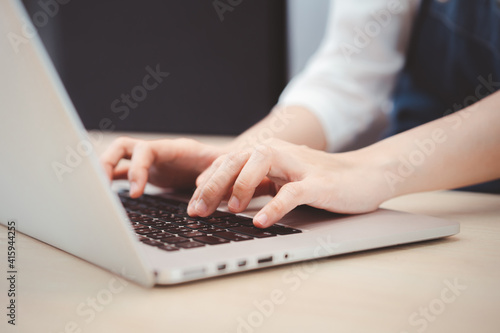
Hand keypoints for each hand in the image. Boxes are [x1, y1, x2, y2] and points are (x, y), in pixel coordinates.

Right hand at [100, 137, 223, 196]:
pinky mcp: (147, 173)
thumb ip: (214, 175)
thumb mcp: (222, 167)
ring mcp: (150, 161)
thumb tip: (203, 186)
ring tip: (98, 193)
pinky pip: (122, 172)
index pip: (146, 151)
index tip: (135, 193)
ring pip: (118, 157)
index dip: (136, 169)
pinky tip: (106, 197)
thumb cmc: (224, 164)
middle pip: (122, 147)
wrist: (224, 163)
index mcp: (174, 149)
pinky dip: (111, 181)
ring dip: (104, 171)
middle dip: (107, 164)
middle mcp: (158, 152)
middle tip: (102, 189)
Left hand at [187, 139, 390, 227]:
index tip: (192, 203)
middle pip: (237, 160)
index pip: (230, 162)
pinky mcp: (319, 183)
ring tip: (229, 209)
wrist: (365, 175)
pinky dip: (274, 207)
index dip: (208, 182)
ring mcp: (299, 166)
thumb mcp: (285, 180)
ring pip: (260, 164)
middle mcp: (280, 154)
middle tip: (197, 210)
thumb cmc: (322, 180)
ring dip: (241, 187)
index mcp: (269, 154)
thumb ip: (260, 183)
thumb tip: (227, 198)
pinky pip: (292, 193)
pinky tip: (260, 221)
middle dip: (213, 185)